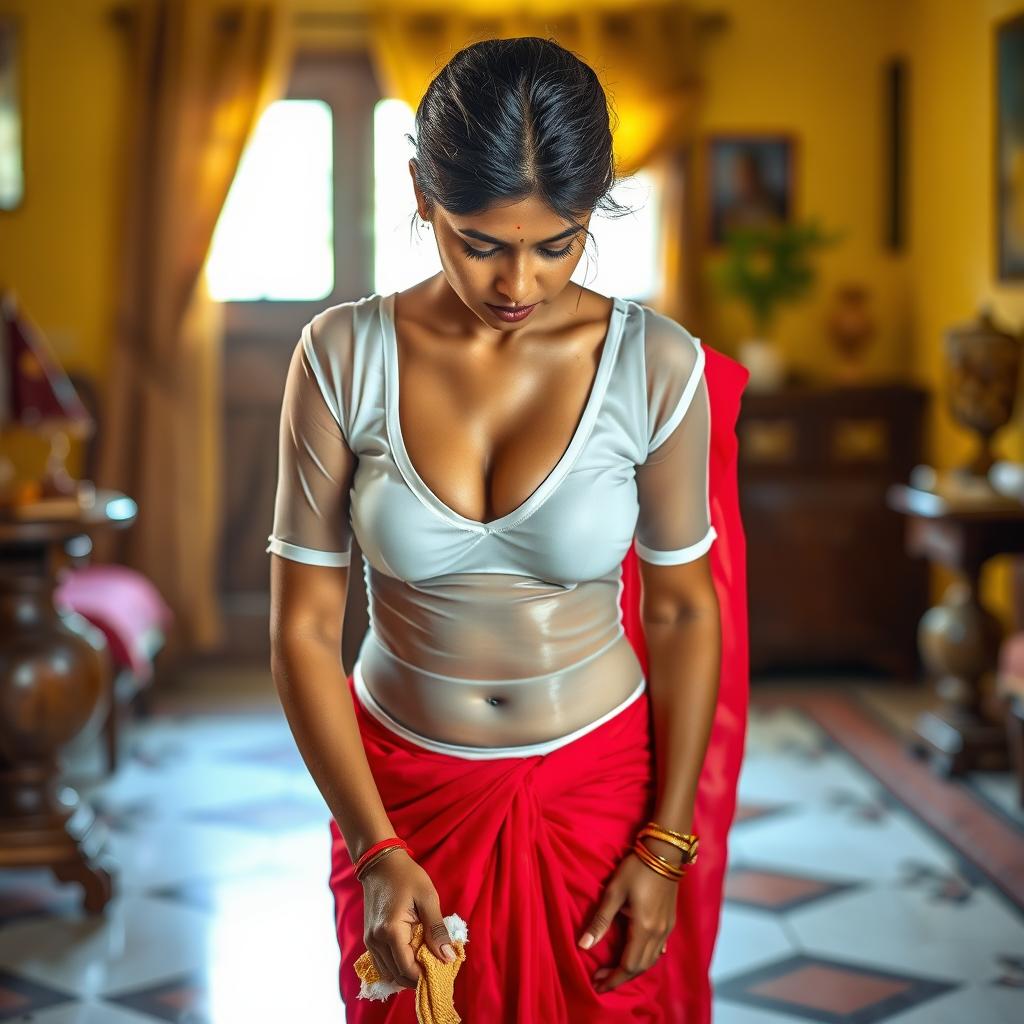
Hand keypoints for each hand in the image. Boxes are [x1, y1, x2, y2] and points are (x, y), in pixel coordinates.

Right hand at [360, 851, 457, 988]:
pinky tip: (411, 956)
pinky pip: (382, 963)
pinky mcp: (369, 938)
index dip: (424, 976)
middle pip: (397, 975)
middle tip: (435, 968)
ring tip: (424, 962)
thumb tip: (448, 957)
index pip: (407, 968)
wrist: (381, 863)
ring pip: (388, 972)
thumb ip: (437, 930)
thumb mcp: (428, 898)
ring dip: (406, 973)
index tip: (441, 971)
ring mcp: (370, 941)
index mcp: (391, 931)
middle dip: (416, 977)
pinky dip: (396, 965)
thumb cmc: (407, 876)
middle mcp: (376, 941)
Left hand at [578, 848, 677, 993]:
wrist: (665, 852)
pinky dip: (645, 959)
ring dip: (632, 970)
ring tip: (613, 971)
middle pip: (640, 967)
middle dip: (620, 977)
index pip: (628, 965)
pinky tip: (636, 955)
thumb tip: (583, 945)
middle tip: (600, 980)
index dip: (612, 978)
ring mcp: (667, 929)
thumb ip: (600, 920)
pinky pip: (658, 951)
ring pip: (651, 961)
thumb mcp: (614, 891)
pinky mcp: (669, 922)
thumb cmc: (637, 868)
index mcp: (644, 929)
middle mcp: (658, 934)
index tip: (596, 984)